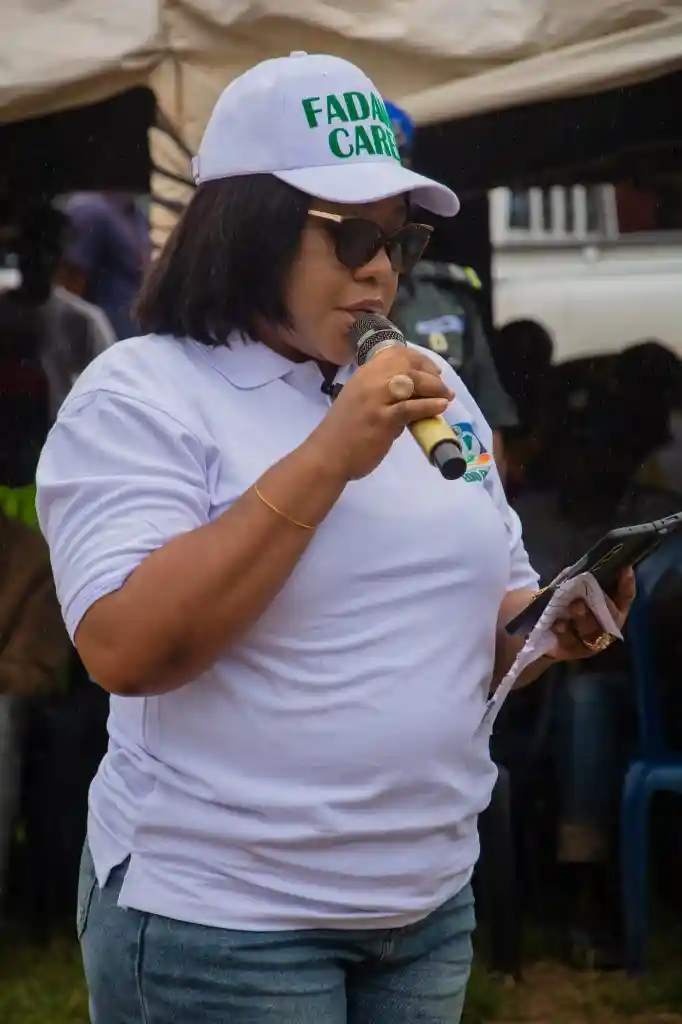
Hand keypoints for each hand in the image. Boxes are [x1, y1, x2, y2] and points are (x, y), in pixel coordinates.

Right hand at [307, 347, 453, 479]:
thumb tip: (412, 398)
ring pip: (412, 381)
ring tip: (447, 397)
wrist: (327, 456)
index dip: (419, 359)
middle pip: (407, 364)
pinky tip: (440, 407)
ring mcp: (375, 398)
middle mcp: (369, 381)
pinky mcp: (381, 419)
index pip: (396, 354)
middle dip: (431, 373)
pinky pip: (410, 407)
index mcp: (364, 374)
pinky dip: (429, 406)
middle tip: (443, 387)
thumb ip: (383, 396)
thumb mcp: (361, 403)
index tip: (433, 370)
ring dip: (435, 388)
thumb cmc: (343, 433)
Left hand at [548, 568, 635, 660]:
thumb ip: (575, 579)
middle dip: (604, 605)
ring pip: (591, 631)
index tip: (625, 568)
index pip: (625, 597)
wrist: (540, 633)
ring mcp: (590, 641)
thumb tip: (580, 568)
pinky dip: (564, 632)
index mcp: (610, 610)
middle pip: (611, 618)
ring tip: (574, 606)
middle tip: (590, 593)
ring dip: (583, 618)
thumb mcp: (568, 590)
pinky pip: (570, 641)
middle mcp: (605, 627)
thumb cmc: (562, 606)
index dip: (627, 584)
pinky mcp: (573, 650)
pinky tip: (558, 624)